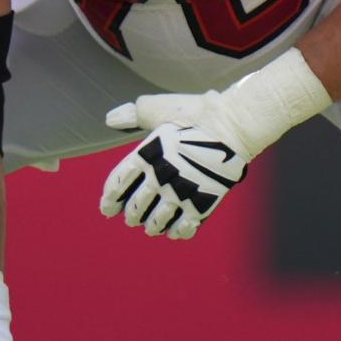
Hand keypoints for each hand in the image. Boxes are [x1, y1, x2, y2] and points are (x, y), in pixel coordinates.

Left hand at [100, 91, 248, 239]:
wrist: (233, 126)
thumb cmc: (195, 113)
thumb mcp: (159, 108)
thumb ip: (134, 114)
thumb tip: (110, 118)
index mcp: (146, 156)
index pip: (118, 183)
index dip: (110, 198)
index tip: (106, 207)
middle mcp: (159, 179)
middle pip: (136, 207)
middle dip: (131, 215)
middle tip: (130, 218)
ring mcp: (180, 194)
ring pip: (157, 221)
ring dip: (151, 226)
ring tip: (150, 228)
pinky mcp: (202, 203)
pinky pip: (184, 227)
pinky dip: (177, 232)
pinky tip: (175, 232)